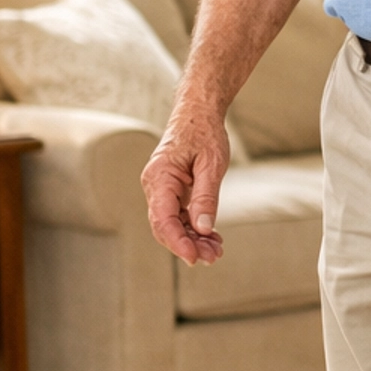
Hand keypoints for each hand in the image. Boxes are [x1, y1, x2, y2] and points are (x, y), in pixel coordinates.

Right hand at [142, 111, 228, 263]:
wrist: (198, 114)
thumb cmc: (204, 133)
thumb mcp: (212, 164)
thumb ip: (206, 197)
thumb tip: (204, 229)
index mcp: (160, 177)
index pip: (163, 219)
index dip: (178, 242)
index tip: (195, 257)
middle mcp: (155, 186)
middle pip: (164, 227)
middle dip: (188, 245)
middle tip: (213, 257)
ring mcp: (161, 190)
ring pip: (171, 225)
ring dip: (193, 240)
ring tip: (216, 251)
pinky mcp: (171, 192)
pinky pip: (178, 216)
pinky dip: (193, 229)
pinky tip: (211, 238)